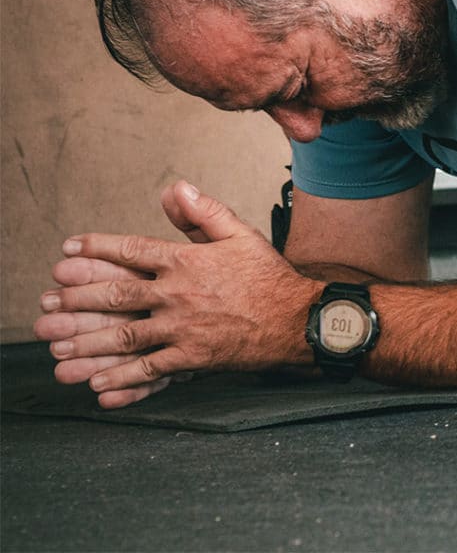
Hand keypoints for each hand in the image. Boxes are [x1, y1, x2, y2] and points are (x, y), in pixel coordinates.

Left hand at [35, 181, 321, 408]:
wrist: (295, 319)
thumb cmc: (268, 275)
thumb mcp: (240, 233)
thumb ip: (204, 212)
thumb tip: (176, 188)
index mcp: (187, 261)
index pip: (133, 251)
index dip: (97, 249)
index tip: (68, 250)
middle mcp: (178, 294)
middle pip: (117, 295)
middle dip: (77, 298)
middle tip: (48, 301)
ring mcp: (183, 328)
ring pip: (125, 336)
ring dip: (87, 342)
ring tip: (58, 346)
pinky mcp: (192, 358)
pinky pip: (149, 369)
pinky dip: (121, 377)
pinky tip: (98, 382)